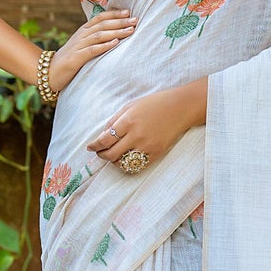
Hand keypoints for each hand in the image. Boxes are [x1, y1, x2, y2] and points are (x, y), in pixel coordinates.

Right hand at [48, 7, 136, 93]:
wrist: (49, 72)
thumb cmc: (70, 59)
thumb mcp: (82, 46)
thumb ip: (94, 39)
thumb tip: (113, 35)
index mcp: (83, 31)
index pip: (100, 17)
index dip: (114, 14)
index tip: (128, 12)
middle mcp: (81, 35)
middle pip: (102, 24)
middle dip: (120, 21)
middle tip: (135, 20)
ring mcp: (78, 46)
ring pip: (99, 35)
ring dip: (116, 32)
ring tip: (130, 30)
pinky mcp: (76, 58)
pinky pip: (92, 50)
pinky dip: (105, 45)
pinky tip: (115, 43)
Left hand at [87, 85, 201, 167]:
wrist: (180, 108)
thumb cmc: (155, 104)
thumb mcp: (131, 106)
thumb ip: (115, 120)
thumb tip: (102, 134)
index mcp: (128, 121)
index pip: (105, 140)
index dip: (95, 146)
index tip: (90, 147)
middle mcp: (137, 135)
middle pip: (111, 154)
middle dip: (102, 155)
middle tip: (100, 153)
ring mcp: (147, 146)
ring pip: (123, 163)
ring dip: (114, 161)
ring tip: (113, 155)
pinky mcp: (156, 154)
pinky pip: (137, 166)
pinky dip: (128, 164)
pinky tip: (126, 158)